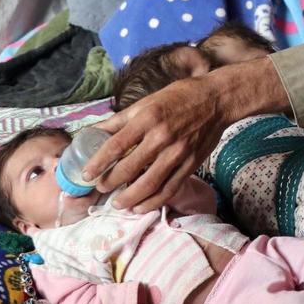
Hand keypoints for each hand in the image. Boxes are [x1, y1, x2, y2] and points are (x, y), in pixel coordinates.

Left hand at [84, 56, 286, 212]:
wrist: (217, 100)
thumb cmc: (179, 96)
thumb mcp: (147, 101)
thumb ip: (121, 120)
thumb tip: (95, 132)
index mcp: (148, 118)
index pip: (116, 145)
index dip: (98, 162)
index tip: (86, 174)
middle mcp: (162, 137)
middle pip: (130, 168)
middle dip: (111, 182)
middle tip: (100, 188)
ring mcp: (178, 153)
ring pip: (149, 184)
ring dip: (130, 197)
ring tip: (118, 203)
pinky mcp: (191, 164)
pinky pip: (170, 188)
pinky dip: (154, 201)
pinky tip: (141, 207)